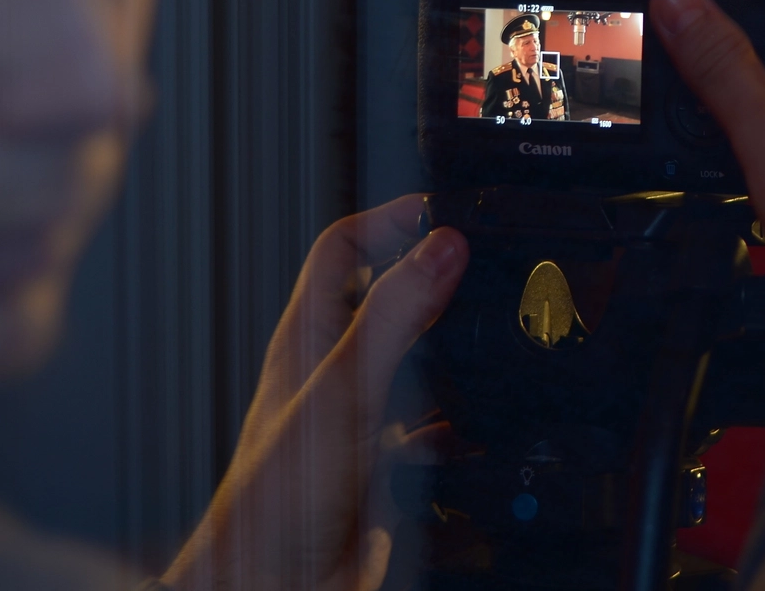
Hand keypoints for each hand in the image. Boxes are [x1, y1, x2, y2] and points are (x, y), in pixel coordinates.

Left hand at [162, 197, 469, 590]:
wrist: (271, 588)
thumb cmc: (276, 499)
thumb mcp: (347, 388)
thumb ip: (394, 314)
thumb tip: (443, 246)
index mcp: (308, 338)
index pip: (342, 248)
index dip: (388, 220)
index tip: (443, 212)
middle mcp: (330, 372)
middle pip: (384, 299)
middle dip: (435, 280)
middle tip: (484, 268)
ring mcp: (355, 420)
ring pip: (413, 364)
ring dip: (453, 353)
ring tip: (493, 343)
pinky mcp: (376, 469)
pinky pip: (428, 432)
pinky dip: (460, 426)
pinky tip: (481, 435)